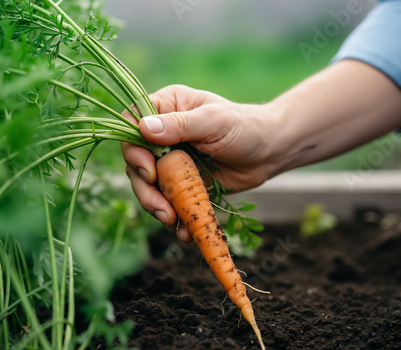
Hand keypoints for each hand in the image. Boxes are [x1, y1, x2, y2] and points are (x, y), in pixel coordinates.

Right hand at [122, 84, 272, 241]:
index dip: (132, 148)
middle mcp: (163, 134)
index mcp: (166, 107)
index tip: (149, 169)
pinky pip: (167, 201)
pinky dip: (174, 218)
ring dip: (156, 206)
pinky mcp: (180, 183)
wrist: (269, 153)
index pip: (131, 123)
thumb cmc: (245, 127)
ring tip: (172, 222)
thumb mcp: (214, 121)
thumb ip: (180, 125)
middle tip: (161, 207)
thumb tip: (143, 128)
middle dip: (145, 188)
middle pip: (135, 162)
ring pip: (147, 186)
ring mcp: (170, 160)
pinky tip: (184, 231)